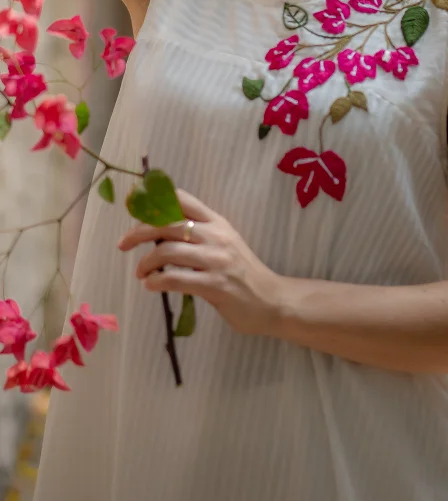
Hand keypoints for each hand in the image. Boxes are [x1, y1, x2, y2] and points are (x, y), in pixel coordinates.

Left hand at [118, 190, 281, 336]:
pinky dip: (157, 282)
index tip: (135, 209)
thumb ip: (198, 235)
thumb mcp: (224, 244)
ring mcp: (217, 260)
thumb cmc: (243, 274)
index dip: (155, 201)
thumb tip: (159, 233)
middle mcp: (216, 236)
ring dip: (146, 263)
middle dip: (139, 232)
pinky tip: (152, 286)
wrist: (272, 300)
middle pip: (168, 223)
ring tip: (142, 273)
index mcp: (217, 222)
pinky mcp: (215, 286)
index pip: (183, 199)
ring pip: (168, 251)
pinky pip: (176, 279)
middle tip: (124, 244)